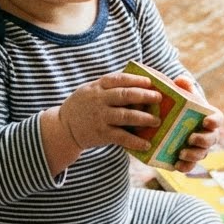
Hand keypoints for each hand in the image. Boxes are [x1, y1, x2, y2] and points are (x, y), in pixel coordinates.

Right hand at [40, 73, 161, 174]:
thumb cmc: (83, 106)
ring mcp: (100, 117)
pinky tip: (146, 144)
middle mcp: (99, 101)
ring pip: (125, 116)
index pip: (119, 79)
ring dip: (144, 118)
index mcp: (98, 87)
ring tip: (157, 121)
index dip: (136, 80)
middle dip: (144, 96)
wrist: (64, 127)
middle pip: (125, 96)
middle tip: (159, 98)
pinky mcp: (101, 134)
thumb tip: (138, 84)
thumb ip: (109, 87)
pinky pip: (121, 137)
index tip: (150, 82)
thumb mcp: (91, 90)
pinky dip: (135, 141)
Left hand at [169, 75, 223, 172]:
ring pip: (202, 154)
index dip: (214, 121)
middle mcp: (209, 135)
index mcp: (210, 118)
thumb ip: (184, 86)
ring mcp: (200, 148)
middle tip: (191, 138)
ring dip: (194, 155)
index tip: (206, 121)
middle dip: (203, 140)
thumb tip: (181, 80)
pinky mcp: (189, 159)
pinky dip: (185, 167)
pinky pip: (190, 166)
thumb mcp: (184, 94)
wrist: (173, 121)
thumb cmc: (183, 106)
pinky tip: (176, 164)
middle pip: (211, 139)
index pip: (218, 119)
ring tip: (181, 152)